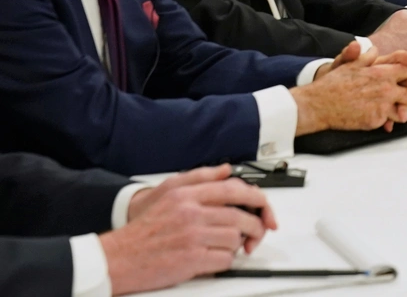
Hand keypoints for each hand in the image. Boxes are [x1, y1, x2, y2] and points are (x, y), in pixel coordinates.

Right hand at [103, 165, 275, 294]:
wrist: (118, 258)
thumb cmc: (144, 228)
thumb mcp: (167, 192)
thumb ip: (199, 177)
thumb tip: (226, 170)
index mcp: (186, 195)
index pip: (233, 190)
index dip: (256, 198)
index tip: (263, 207)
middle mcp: (190, 213)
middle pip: (240, 216)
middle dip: (255, 225)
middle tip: (257, 232)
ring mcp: (191, 237)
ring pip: (235, 238)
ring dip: (237, 245)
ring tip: (226, 245)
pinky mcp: (190, 260)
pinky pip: (225, 260)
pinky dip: (226, 261)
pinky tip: (215, 259)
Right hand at [292, 44, 406, 134]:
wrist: (319, 104)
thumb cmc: (333, 84)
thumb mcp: (350, 64)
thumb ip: (365, 57)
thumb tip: (374, 48)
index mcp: (380, 71)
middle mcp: (384, 86)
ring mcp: (382, 103)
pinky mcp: (376, 118)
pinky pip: (392, 117)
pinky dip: (396, 117)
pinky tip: (399, 118)